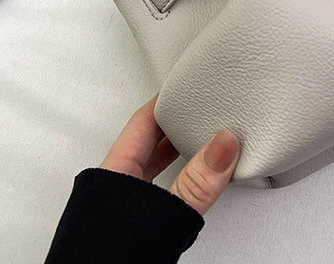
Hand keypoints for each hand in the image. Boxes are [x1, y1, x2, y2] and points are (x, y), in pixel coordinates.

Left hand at [100, 96, 240, 213]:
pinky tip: (188, 182)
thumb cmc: (109, 255)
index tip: (188, 85)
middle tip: (201, 110)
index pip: (143, 120)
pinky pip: (155, 188)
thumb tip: (224, 144)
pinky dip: (174, 178)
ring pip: (149, 166)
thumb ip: (196, 182)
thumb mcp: (163, 215)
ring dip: (174, 153)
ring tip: (201, 142)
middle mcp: (112, 186)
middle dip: (175, 124)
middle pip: (146, 140)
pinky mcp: (128, 224)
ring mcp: (119, 206)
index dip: (167, 99)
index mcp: (113, 172)